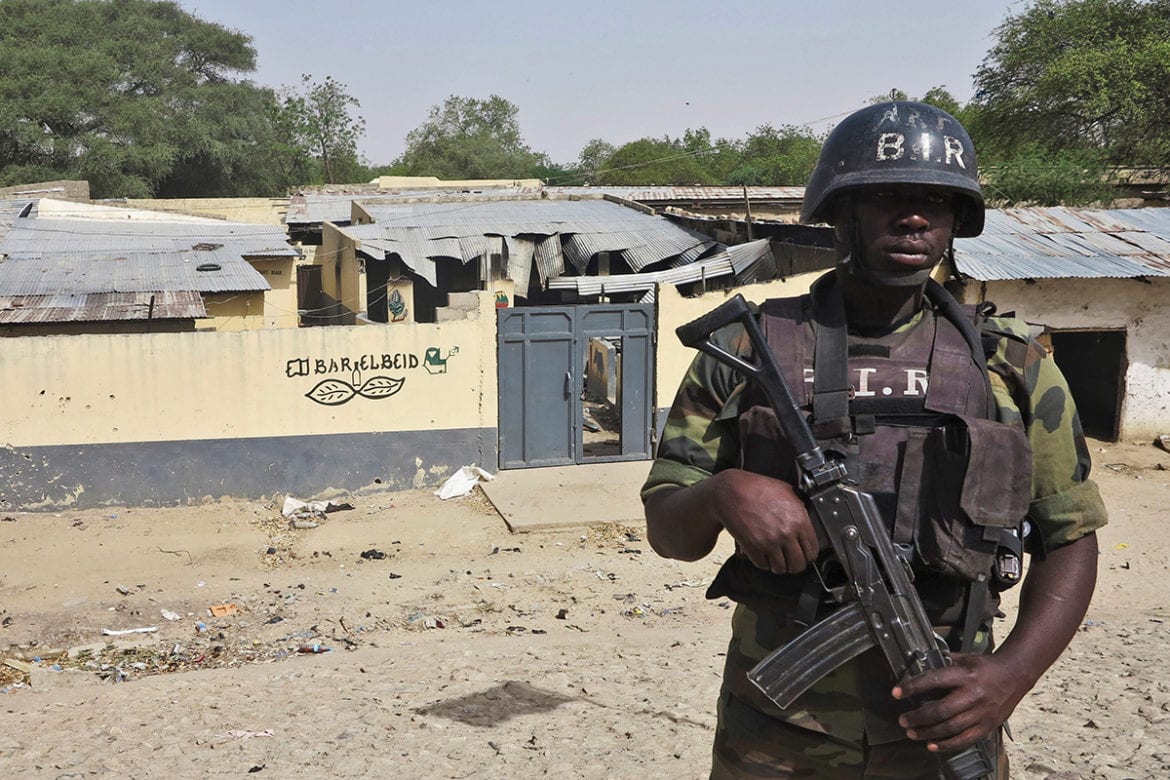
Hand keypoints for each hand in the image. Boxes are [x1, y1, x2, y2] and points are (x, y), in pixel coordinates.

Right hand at [704, 469, 818, 573]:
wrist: (731, 492)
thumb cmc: (757, 489)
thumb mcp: (788, 492)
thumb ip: (800, 510)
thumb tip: (807, 523)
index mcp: (799, 520)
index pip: (812, 551)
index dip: (808, 555)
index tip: (803, 555)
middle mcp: (786, 533)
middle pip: (798, 565)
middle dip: (794, 564)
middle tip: (789, 559)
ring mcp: (770, 542)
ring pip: (781, 568)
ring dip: (778, 565)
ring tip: (774, 556)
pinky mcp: (754, 548)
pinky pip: (763, 565)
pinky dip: (763, 562)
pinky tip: (762, 552)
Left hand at [892, 652, 1029, 752]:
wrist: (1015, 674)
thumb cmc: (986, 666)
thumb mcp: (964, 658)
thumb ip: (944, 662)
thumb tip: (920, 663)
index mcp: (964, 675)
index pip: (934, 680)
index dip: (913, 687)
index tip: (896, 692)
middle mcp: (973, 694)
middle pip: (941, 710)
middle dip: (918, 717)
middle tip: (903, 720)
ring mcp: (982, 712)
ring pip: (951, 728)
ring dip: (928, 733)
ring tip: (912, 733)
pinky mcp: (988, 725)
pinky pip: (965, 739)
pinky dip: (947, 745)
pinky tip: (933, 745)